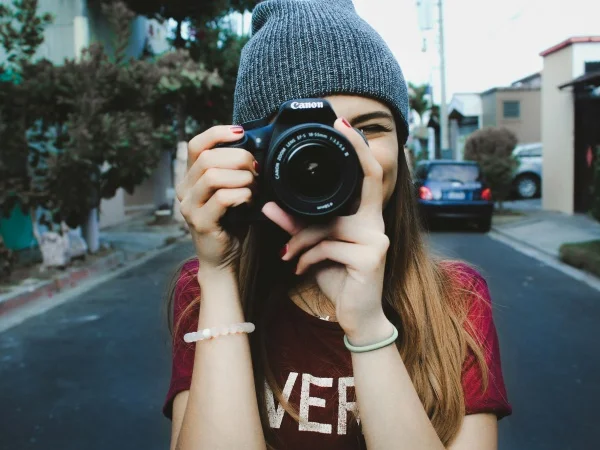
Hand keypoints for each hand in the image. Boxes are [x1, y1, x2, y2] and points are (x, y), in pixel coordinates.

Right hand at [177, 125, 258, 274]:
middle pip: (208, 158)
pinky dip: (242, 195)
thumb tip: (252, 146)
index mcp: (190, 178)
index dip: (217, 133)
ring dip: (241, 178)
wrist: (222, 258)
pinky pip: (223, 198)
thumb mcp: (230, 190)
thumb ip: (232, 170)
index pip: (196, 145)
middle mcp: (184, 190)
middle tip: (256, 170)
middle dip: (238, 158)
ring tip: (253, 187)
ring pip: (213, 176)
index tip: (240, 132)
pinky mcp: (200, 222)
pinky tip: (249, 201)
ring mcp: (189, 207)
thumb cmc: (230, 222)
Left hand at [262, 118, 391, 341]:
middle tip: (301, 171)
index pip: (368, 173)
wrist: (357, 316)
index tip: (342, 122)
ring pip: (326, 225)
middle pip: (352, 190)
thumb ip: (295, 225)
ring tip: (287, 255)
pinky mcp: (370, 258)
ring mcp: (376, 240)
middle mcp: (375, 223)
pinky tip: (298, 270)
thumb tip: (268, 205)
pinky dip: (306, 258)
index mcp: (366, 216)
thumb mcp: (314, 248)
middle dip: (331, 179)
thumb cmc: (339, 277)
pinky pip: (327, 247)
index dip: (358, 146)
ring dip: (299, 241)